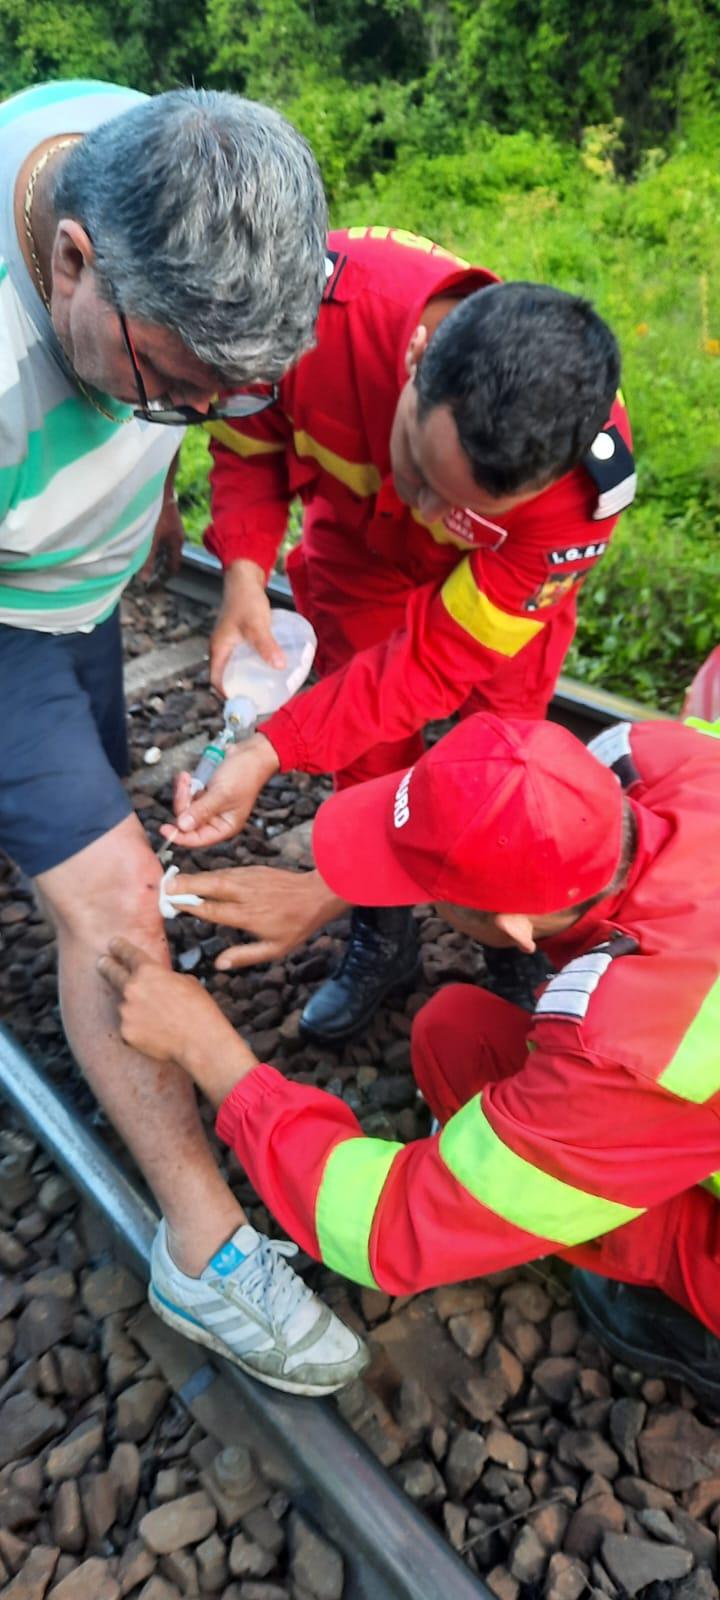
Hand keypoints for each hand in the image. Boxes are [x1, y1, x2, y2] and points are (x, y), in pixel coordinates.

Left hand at [97, 937, 258, 1104]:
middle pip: (111, 973)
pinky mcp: (125, 1033)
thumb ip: (164, 978)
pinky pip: (128, 1027)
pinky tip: (156, 1034)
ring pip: (124, 1006)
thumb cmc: (199, 1010)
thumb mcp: (186, 981)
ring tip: (156, 1019)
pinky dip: (138, 1029)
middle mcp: (132, 988)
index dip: (119, 947)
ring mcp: (125, 1012)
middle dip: (106, 966)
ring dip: (133, 1008)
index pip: (127, 953)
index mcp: (148, 971)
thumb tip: (157, 982)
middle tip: (102, 962)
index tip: (113, 944)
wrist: (200, 1042)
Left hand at [140, 498, 184, 581]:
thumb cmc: (156, 513)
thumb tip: (142, 580)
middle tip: (145, 578)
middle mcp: (175, 536)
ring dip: (153, 557)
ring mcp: (170, 527)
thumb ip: (146, 560)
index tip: (152, 587)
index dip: (163, 579)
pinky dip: (151, 546)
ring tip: (140, 565)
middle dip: (157, 569)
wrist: (159, 486)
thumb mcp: (150, 539)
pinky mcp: (163, 519)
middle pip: (168, 558)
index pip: (173, 567)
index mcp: (176, 543)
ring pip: (163, 548)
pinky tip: (140, 546)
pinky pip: (158, 539)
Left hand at [164, 732, 279, 849]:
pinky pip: (189, 796)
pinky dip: (186, 786)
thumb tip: (182, 826)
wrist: (251, 753)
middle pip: (188, 822)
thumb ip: (201, 812)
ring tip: (187, 778)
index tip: (164, 829)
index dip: (180, 836)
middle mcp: (217, 819)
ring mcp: (210, 806)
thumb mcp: (221, 794)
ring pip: (186, 808)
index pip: (198, 839)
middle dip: (183, 803)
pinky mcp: (206, 794)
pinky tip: (188, 776)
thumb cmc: (244, 775)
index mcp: (225, 826)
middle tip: (185, 787)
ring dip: (183, 792)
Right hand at [165, 865, 345, 968]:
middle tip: (166, 886)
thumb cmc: (296, 925)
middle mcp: (246, 894)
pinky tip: (202, 878)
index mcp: (248, 915)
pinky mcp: (254, 870)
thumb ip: (244, 956)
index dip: (191, 906)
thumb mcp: (274, 950)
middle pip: (210, 886)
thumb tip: (219, 964)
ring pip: (217, 875)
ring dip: (196, 877)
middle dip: (187, 885)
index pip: (212, 909)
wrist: (317, 895)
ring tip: (176, 880)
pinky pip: (228, 871)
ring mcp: (250, 879)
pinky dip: (212, 874)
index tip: (173, 904)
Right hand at [210, 559, 283, 692]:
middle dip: (240, 690)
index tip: (245, 704)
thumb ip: (267, 645)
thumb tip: (279, 666)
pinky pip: (243, 658)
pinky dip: (252, 665)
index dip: (228, 695)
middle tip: (260, 699)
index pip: (216, 680)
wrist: (244, 579)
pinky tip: (268, 667)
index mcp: (219, 649)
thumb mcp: (257, 625)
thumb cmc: (246, 599)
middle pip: (226, 677)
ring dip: (247, 678)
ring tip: (266, 687)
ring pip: (235, 668)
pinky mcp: (239, 638)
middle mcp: (221, 649)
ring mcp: (230, 643)